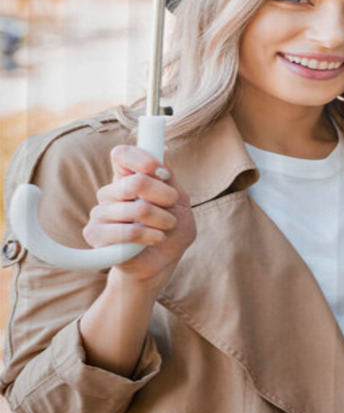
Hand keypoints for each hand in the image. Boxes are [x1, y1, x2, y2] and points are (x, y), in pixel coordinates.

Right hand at [82, 144, 195, 286]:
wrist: (162, 264)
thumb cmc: (171, 230)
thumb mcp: (178, 201)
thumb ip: (168, 178)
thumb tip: (162, 149)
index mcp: (127, 178)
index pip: (122, 154)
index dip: (142, 159)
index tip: (161, 171)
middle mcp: (110, 192)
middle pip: (137, 181)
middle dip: (166, 196)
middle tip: (172, 206)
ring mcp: (100, 213)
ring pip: (138, 208)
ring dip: (163, 220)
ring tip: (166, 228)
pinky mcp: (95, 235)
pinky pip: (129, 232)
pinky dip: (151, 236)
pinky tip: (156, 239)